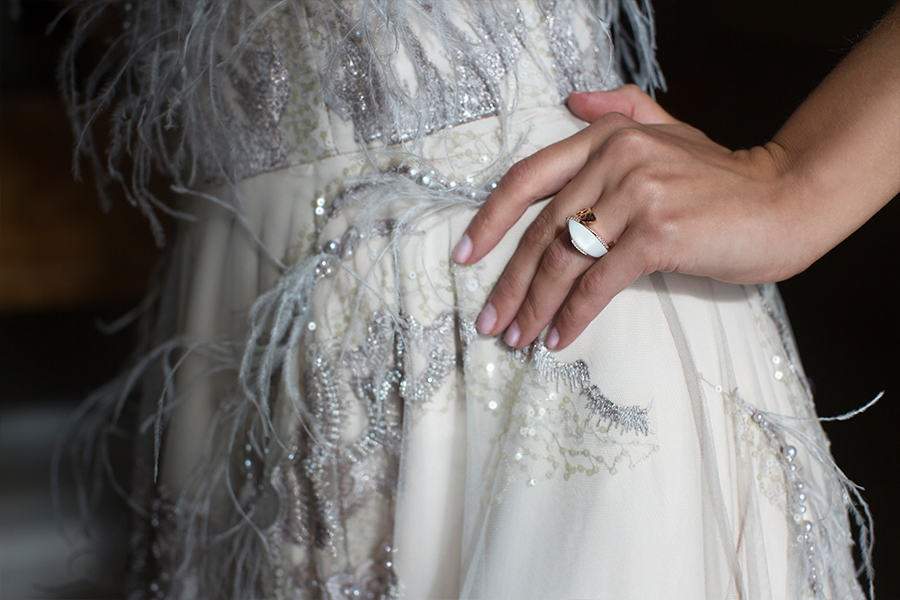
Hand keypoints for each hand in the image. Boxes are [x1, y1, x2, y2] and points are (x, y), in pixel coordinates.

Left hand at [452, 85, 806, 350]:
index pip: (528, 178)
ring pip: (563, 259)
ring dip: (534, 306)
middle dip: (508, 281)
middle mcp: (616, 160)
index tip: (464, 255)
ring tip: (517, 336)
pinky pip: (598, 283)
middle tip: (489, 320)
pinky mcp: (658, 234)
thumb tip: (571, 100)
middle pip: (540, 230)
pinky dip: (573, 316)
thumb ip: (622, 107)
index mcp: (607, 137)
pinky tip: (558, 339)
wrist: (785, 199)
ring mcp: (637, 195)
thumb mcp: (671, 128)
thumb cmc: (723, 176)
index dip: (489, 219)